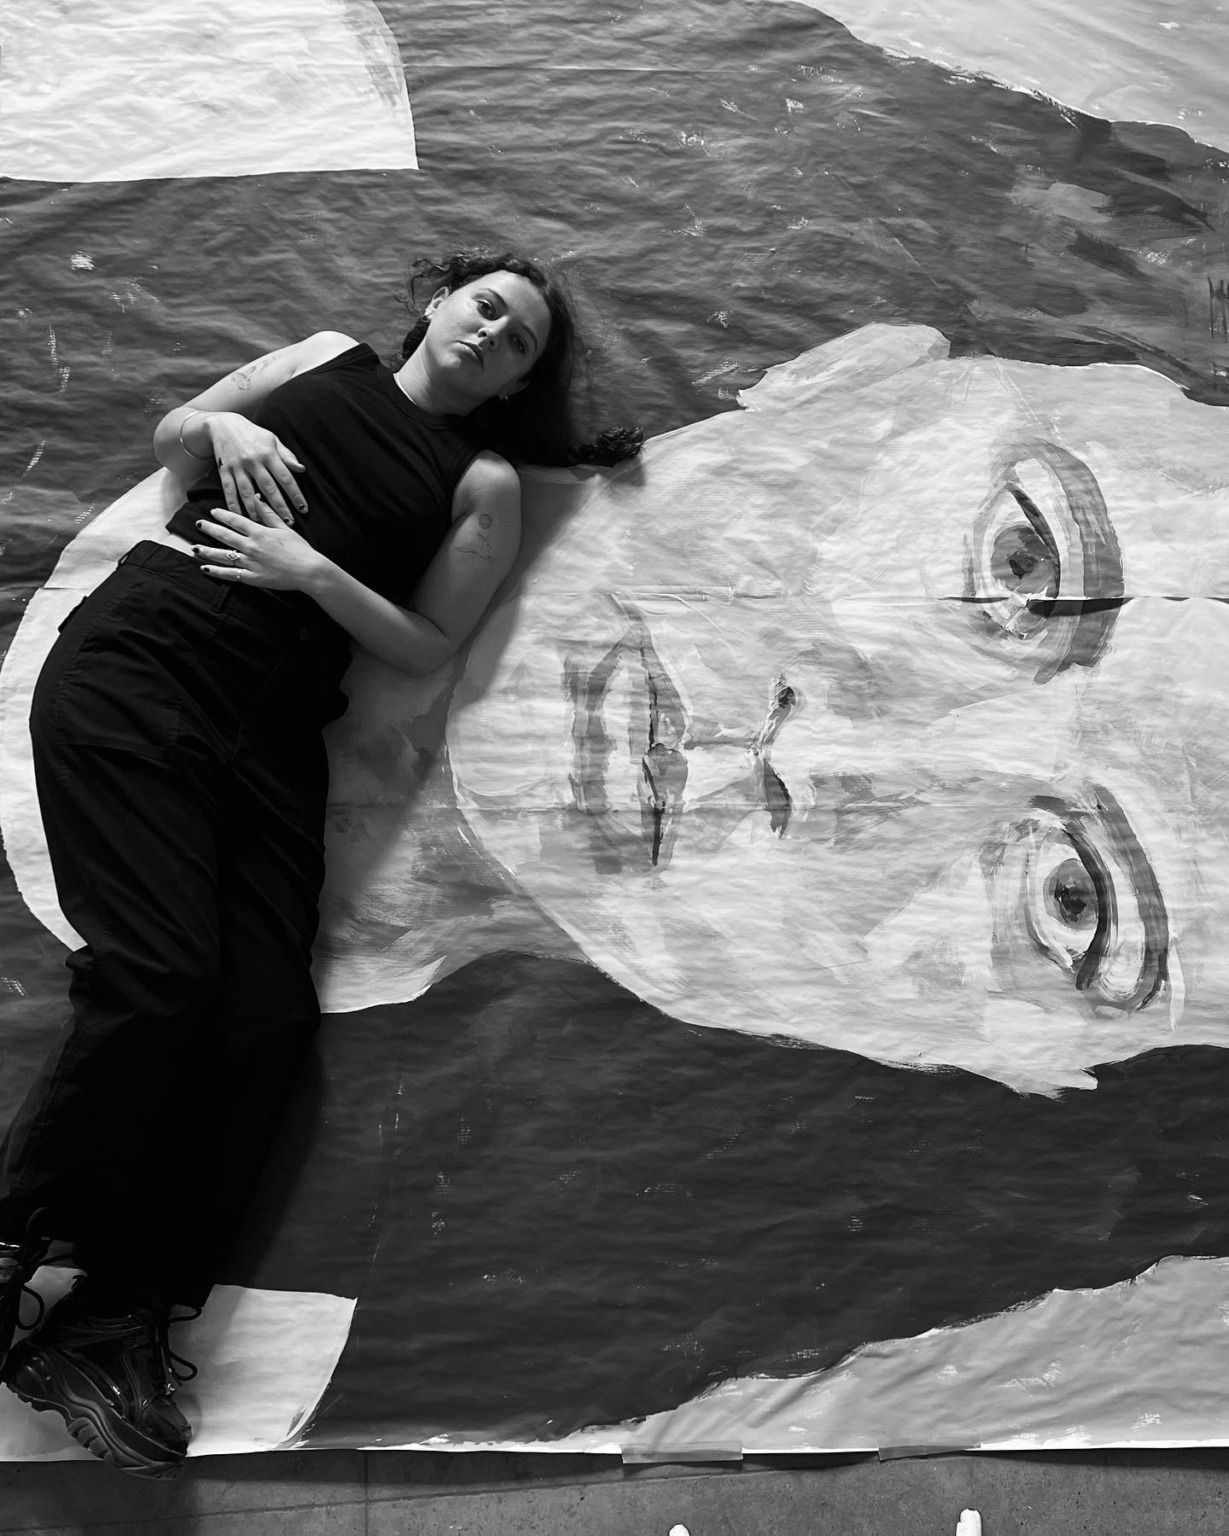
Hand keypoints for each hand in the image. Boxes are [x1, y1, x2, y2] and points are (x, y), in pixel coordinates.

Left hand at [193, 500, 325, 591]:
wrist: (308, 571)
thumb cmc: (300, 549)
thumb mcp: (284, 528)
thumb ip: (268, 514)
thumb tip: (258, 498)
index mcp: (259, 532)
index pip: (236, 520)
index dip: (222, 515)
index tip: (213, 512)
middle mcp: (251, 546)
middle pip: (225, 536)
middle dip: (210, 529)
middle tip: (198, 524)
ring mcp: (250, 563)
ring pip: (223, 555)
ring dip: (207, 551)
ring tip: (194, 547)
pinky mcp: (252, 578)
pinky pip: (230, 574)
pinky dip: (217, 571)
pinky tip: (205, 568)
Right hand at [204, 412, 307, 525]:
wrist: (223, 425)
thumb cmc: (253, 434)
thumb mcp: (272, 440)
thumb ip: (286, 456)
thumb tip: (301, 469)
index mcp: (268, 454)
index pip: (286, 478)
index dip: (295, 495)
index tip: (303, 509)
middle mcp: (253, 461)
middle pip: (269, 488)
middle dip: (280, 507)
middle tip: (289, 523)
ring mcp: (238, 467)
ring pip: (248, 493)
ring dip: (257, 510)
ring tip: (266, 524)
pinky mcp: (224, 471)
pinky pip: (229, 491)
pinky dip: (234, 505)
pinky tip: (241, 517)